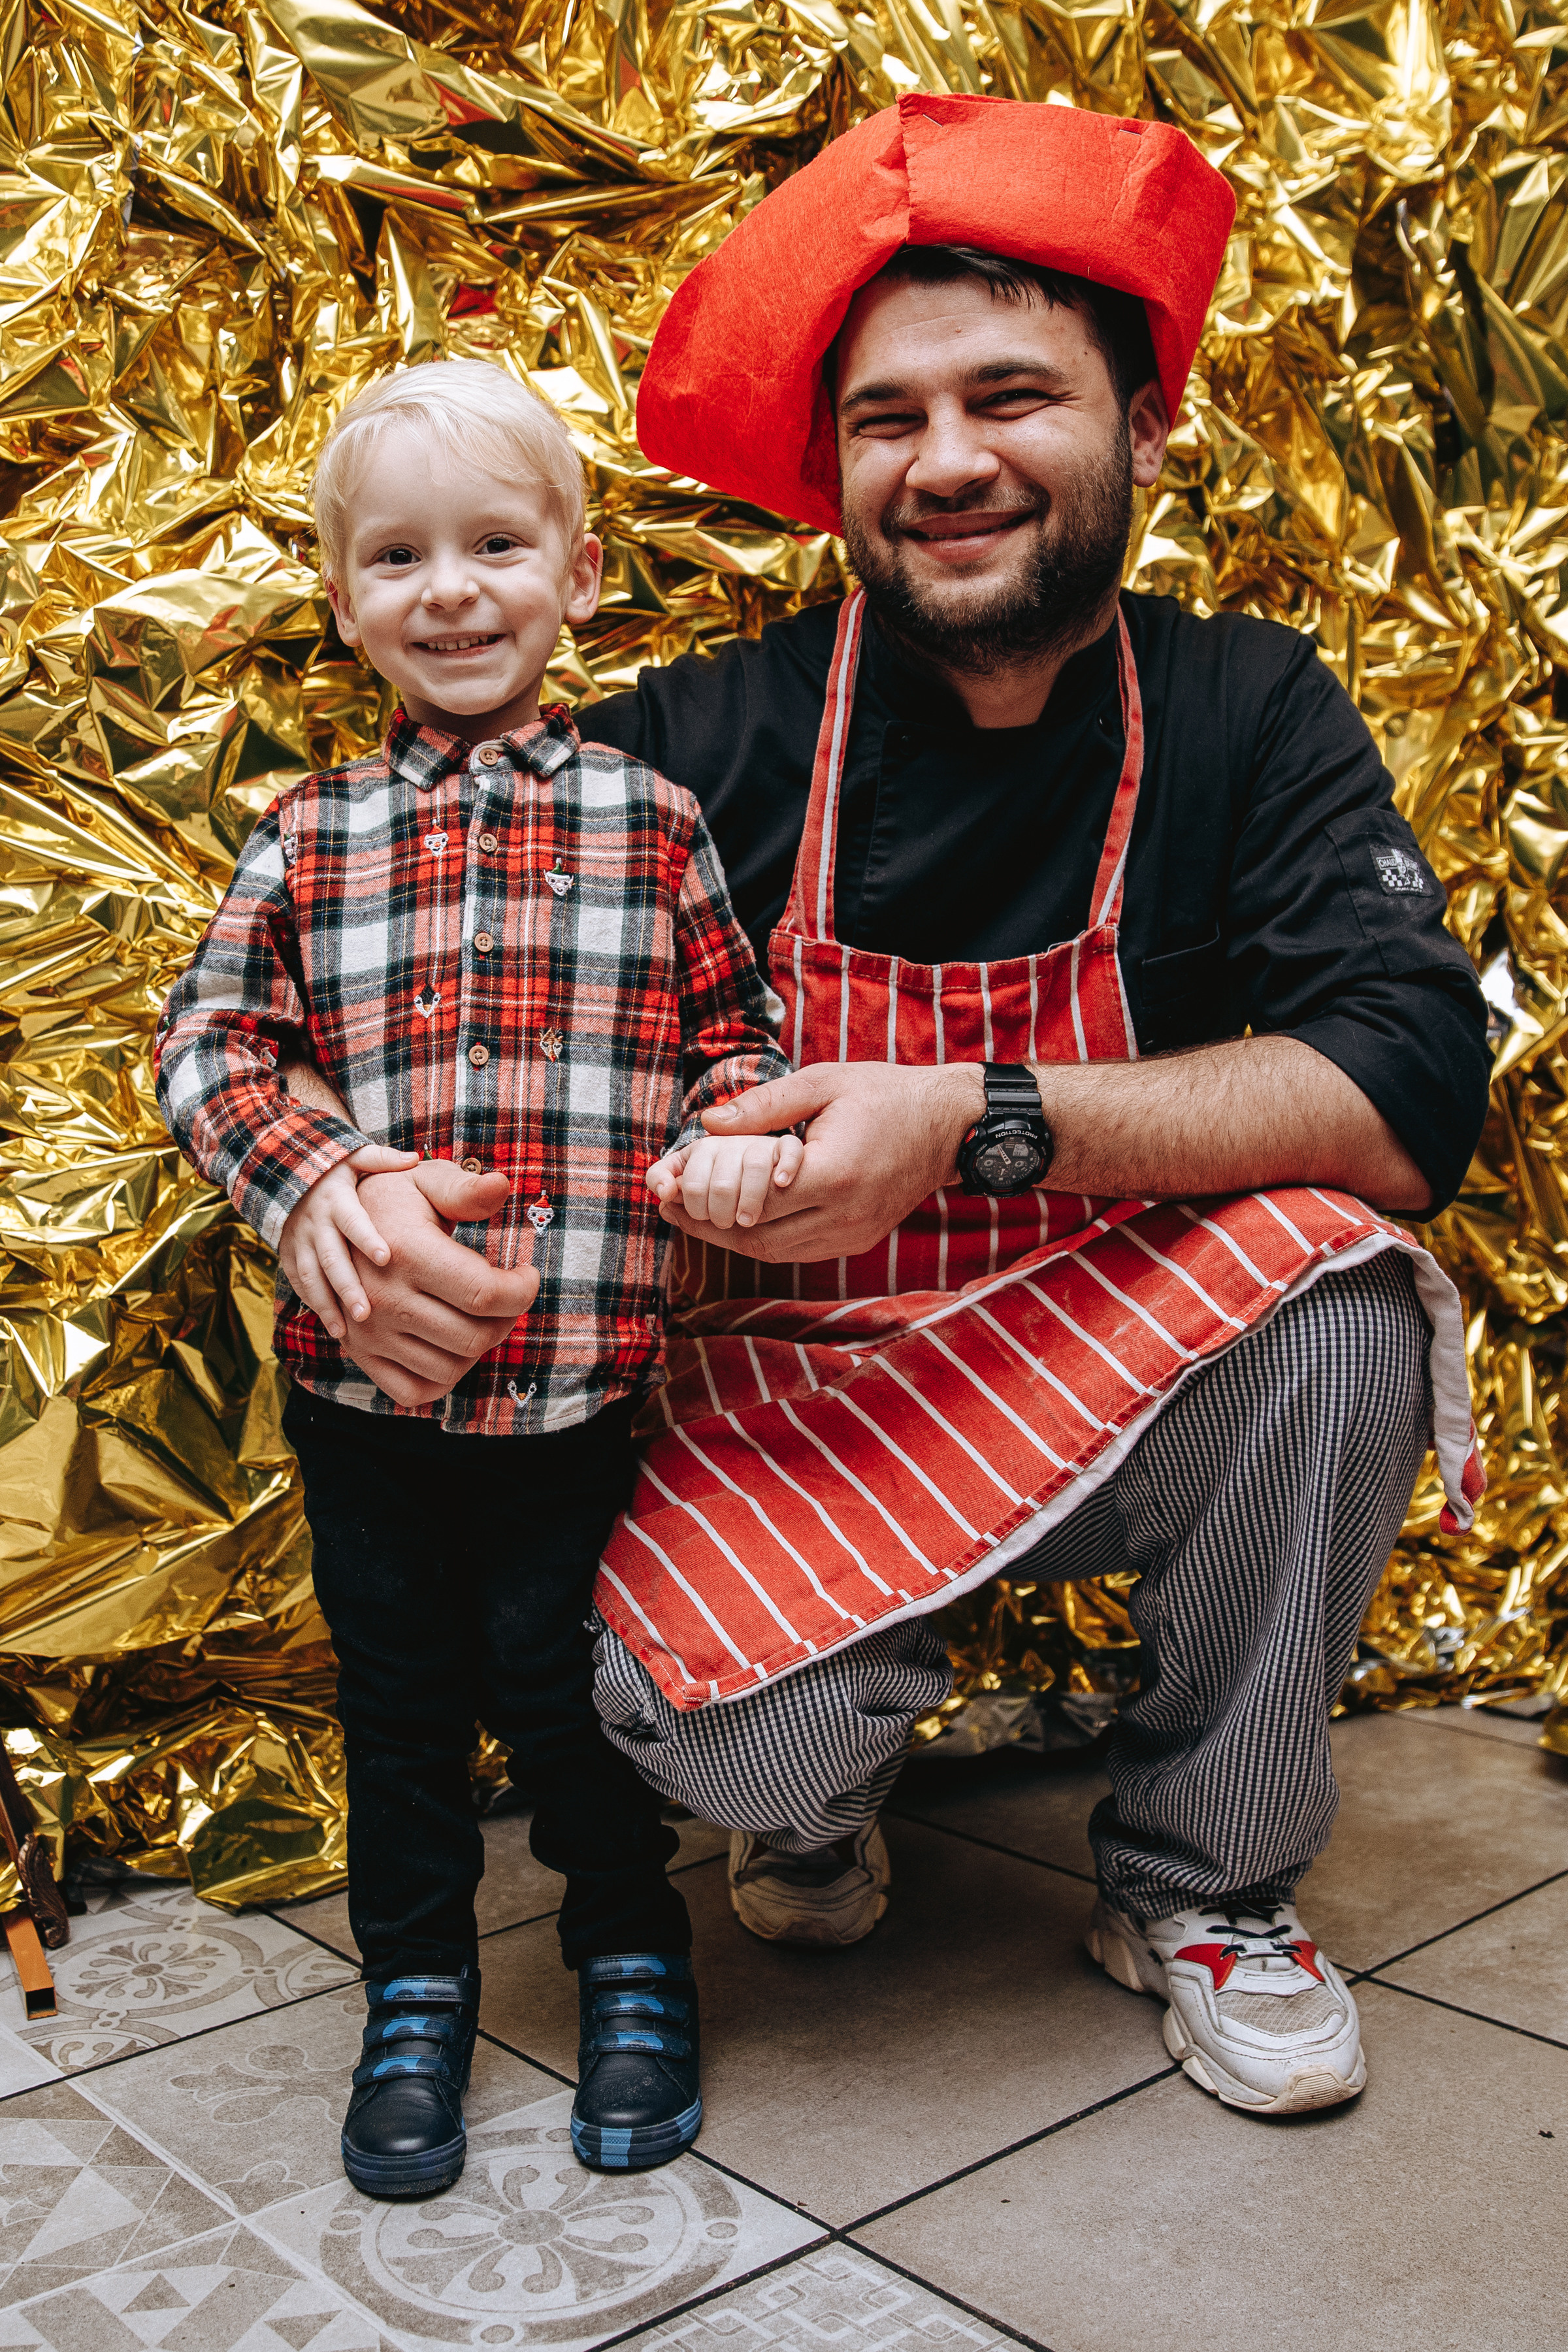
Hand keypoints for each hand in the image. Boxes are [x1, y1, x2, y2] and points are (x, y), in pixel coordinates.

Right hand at [278, 1144, 420, 1339]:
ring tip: (344, 1331)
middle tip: (365, 1313)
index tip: (385, 1257)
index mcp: (337, 1200)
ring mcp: (300, 1243)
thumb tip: (414, 1158)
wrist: (287, 1178)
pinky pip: (300, 1284)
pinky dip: (315, 1306)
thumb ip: (382, 1159)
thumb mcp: (355, 1158)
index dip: (367, 1237)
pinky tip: (334, 1330)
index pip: (352, 1220)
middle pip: (331, 1258)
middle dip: (346, 1286)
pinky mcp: (291, 1257)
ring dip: (327, 1304)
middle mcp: (316, 1223)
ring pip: (312, 1277)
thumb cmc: (335, 1172)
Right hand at [327, 1160, 539, 1407]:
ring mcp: (370, 1333)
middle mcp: (384, 1299)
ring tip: (482, 1317)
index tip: (527, 1275)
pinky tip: (454, 1346)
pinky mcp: (362, 1355)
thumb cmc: (395, 1201)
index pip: (486, 1293)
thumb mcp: (427, 1182)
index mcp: (406, 1253)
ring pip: (450, 1368)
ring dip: (479, 1348)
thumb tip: (502, 1185)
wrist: (331, 1225)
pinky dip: (443, 1379)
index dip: (522, 1290)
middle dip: (506, 1319)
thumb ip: (466, 1189)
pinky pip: (414, 1392)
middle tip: (507, 1297)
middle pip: (474, 1336)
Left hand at [654, 1062, 984, 1261]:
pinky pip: (794, 1250)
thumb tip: (708, 1125)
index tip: (668, 1183)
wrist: (949, 1125)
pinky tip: (734, 1218)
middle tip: (667, 1203)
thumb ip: (764, 1106)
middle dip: (704, 1223)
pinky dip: (759, 1238)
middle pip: (754, 1235)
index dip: (702, 1195)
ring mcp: (852, 1235)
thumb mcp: (822, 1083)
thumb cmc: (884, 1094)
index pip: (751, 1197)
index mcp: (834, 1173)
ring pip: (771, 1251)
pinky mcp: (856, 1241)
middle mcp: (844, 1216)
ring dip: (726, 1236)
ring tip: (690, 1213)